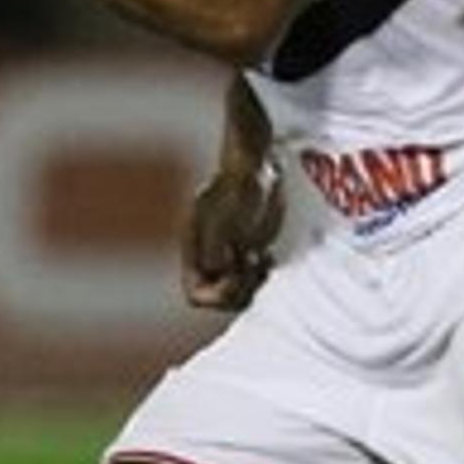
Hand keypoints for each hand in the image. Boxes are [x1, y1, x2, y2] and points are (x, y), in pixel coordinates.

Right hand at [181, 166, 281, 310]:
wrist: (256, 164)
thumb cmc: (240, 184)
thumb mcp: (227, 215)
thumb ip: (216, 246)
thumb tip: (218, 270)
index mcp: (195, 249)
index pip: (196, 294)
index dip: (216, 296)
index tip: (235, 276)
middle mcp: (209, 257)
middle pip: (217, 299)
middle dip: (237, 292)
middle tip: (254, 268)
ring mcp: (228, 255)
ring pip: (237, 292)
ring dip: (251, 286)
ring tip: (262, 262)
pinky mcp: (248, 249)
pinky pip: (252, 278)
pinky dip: (261, 275)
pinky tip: (268, 257)